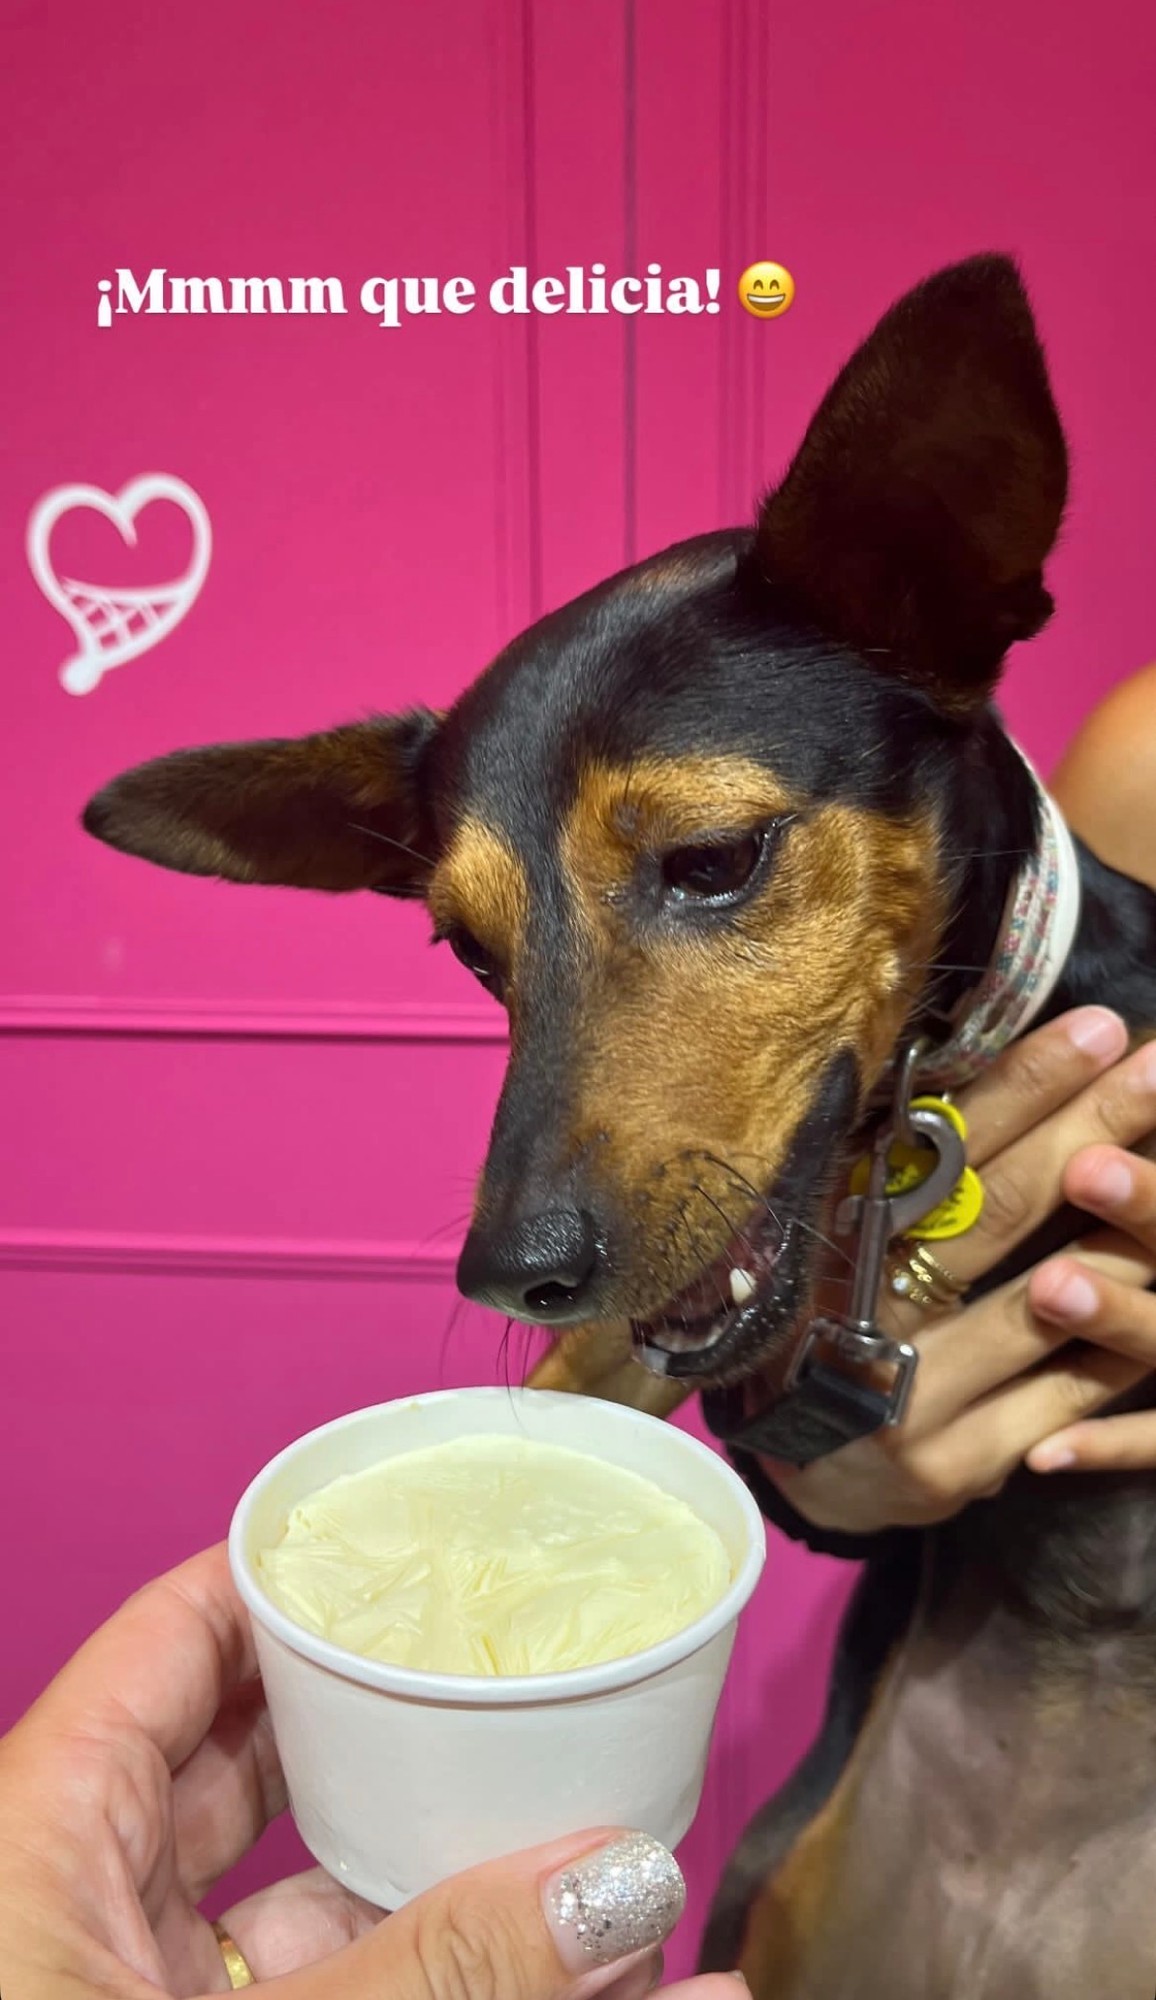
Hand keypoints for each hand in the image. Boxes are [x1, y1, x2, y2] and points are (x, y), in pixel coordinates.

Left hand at [0, 1545, 741, 1999]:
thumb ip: (437, 1975)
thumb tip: (621, 1885)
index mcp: (37, 1834)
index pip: (171, 1638)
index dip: (283, 1572)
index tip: (410, 1535)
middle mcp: (74, 1905)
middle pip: (250, 1760)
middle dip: (394, 1727)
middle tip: (515, 1677)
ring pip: (301, 1905)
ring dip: (438, 1887)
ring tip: (586, 1852)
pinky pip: (319, 1990)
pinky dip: (424, 1984)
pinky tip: (559, 1978)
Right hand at [760, 1008, 1155, 1533]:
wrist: (808, 1471)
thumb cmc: (835, 1320)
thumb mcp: (843, 1235)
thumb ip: (907, 1171)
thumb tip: (1012, 1067)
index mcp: (825, 1237)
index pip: (935, 1146)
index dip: (1023, 1086)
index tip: (1100, 1029)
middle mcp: (856, 1314)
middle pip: (997, 1208)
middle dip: (1092, 1128)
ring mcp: (908, 1399)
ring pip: (1048, 1306)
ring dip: (1131, 1235)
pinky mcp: (958, 1465)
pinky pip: (1069, 1392)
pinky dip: (1126, 1337)